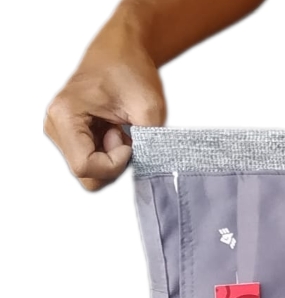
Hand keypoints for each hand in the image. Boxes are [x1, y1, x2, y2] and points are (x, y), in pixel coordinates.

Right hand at [44, 11, 165, 190]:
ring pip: (90, 173)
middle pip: (86, 175)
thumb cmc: (129, 71)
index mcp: (65, 115)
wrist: (120, 53)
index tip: (128, 141)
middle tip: (124, 134)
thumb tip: (149, 168)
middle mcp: (55, 126)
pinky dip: (110, 155)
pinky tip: (114, 132)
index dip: (114, 163)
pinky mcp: (71, 137)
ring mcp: (61, 133)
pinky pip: (93, 163)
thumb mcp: (149, 108)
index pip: (85, 167)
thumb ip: (148, 143)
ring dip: (112, 159)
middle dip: (113, 164)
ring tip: (119, 129)